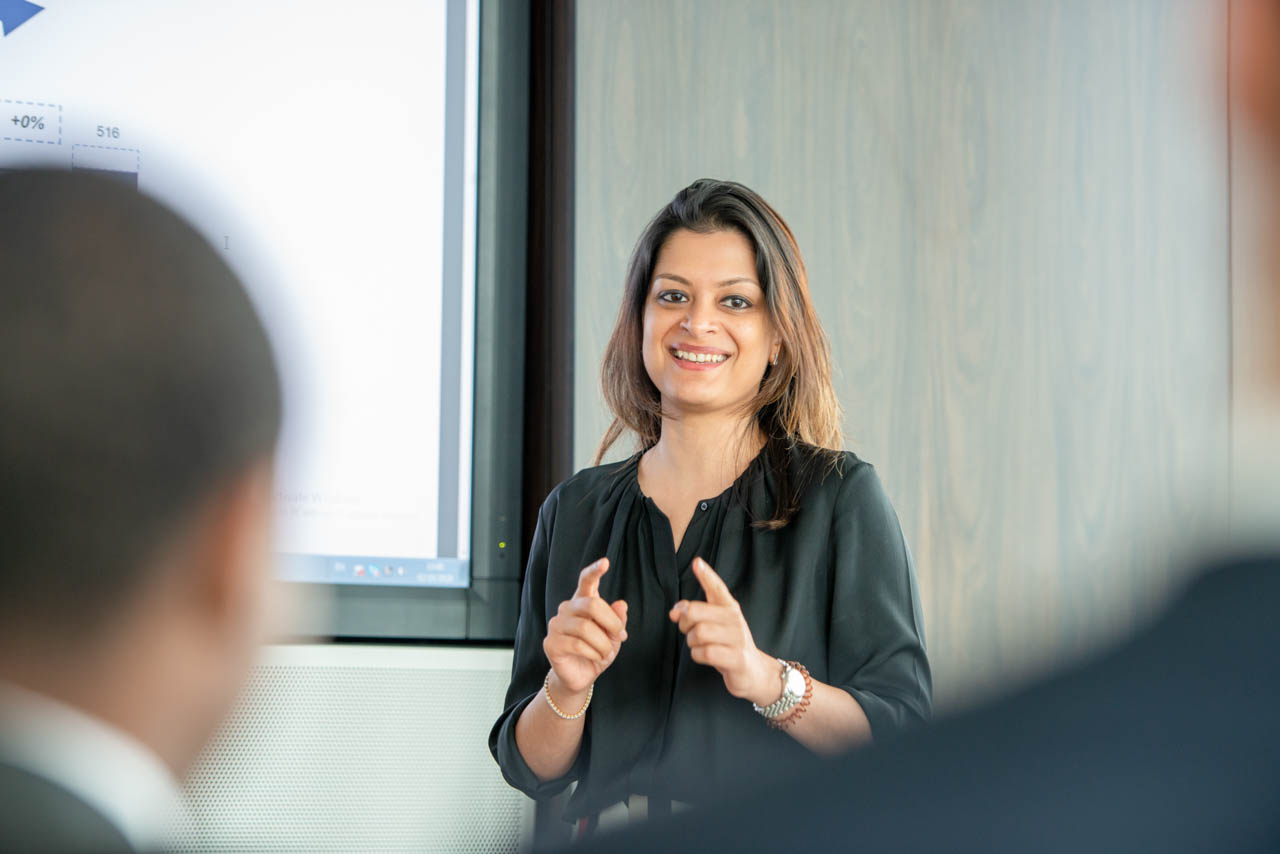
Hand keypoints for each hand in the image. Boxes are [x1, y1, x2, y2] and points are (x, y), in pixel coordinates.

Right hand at [544, 558, 628, 697]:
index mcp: (582, 601)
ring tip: (606, 652)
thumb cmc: (597, 651)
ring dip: (603, 644)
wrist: (581, 676)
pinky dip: (594, 653)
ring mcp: (556, 624)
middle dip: (611, 623)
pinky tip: (595, 658)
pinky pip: (578, 645)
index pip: (586, 581)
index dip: (595, 571)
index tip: (605, 562)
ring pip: (586, 628)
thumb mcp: (613, 635)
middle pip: (592, 604)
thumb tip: (621, 604)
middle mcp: (567, 608)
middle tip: (620, 636)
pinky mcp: (551, 642)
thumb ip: (617, 619)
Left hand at [670, 557, 780, 705]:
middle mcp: (735, 619)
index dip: (706, 575)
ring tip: (700, 645)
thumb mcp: (714, 625)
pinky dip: (698, 655)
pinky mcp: (737, 658)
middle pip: (694, 612)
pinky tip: (705, 656)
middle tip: (689, 631)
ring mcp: (737, 638)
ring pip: (698, 633)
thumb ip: (694, 613)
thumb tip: (674, 611)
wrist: (753, 671)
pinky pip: (705, 652)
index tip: (697, 562)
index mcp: (729, 607)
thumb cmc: (728, 644)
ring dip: (691, 642)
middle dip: (684, 623)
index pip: (717, 588)